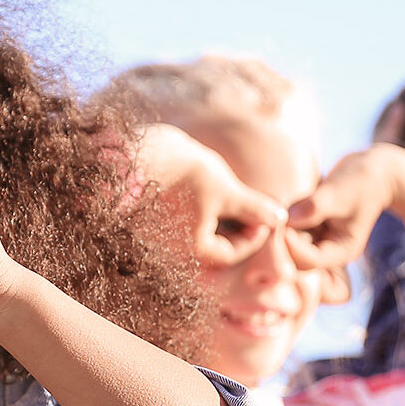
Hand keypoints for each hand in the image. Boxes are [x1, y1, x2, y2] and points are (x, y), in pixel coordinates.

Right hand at [134, 124, 284, 265]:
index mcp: (192, 251)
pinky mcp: (139, 222)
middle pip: (209, 248)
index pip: (230, 254)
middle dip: (231, 229)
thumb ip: (253, 207)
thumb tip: (280, 219)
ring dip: (210, 220)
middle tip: (248, 206)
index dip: (253, 235)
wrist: (124, 151)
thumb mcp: (224, 188)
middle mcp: (169, 254)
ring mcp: (151, 239)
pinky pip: (171, 225)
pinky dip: (188, 213)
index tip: (265, 215)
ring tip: (222, 194)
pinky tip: (195, 189)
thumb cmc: (178, 170)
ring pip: (190, 235)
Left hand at [283, 144, 404, 269]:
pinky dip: (282, 219)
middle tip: (270, 216)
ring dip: (280, 229)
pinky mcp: (308, 228)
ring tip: (277, 208)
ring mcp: (317, 240)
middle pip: (295, 259)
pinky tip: (282, 204)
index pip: (310, 260)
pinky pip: (288, 230)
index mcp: (342, 251)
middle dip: (281, 240)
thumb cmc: (361, 181)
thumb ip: (315, 206)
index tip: (280, 221)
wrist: (372, 173)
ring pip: (287, 245)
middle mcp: (328, 251)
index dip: (291, 245)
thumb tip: (287, 218)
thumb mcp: (340, 192)